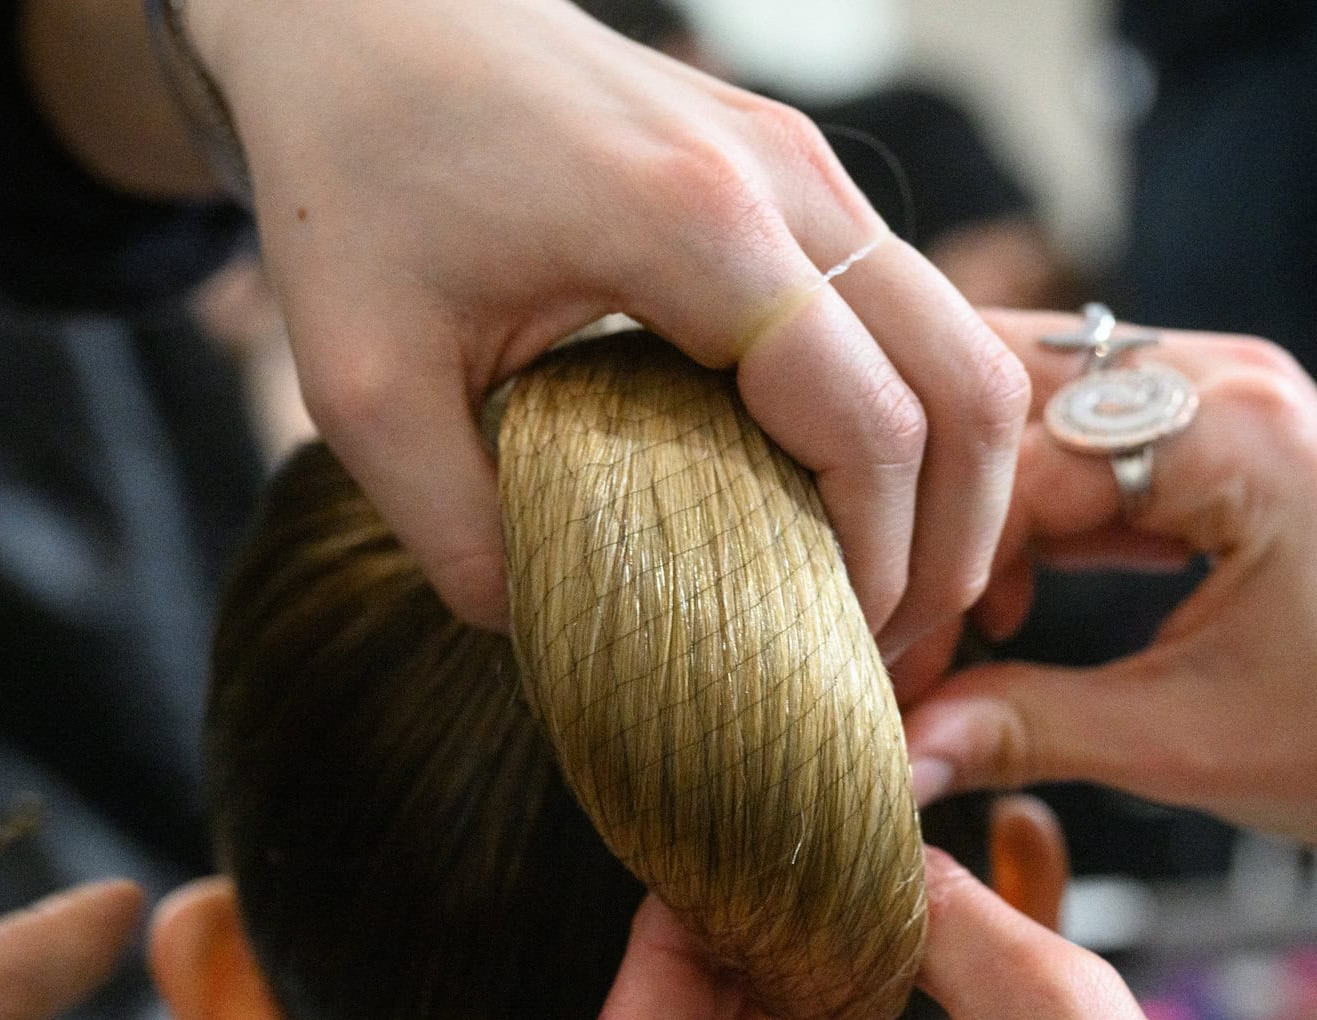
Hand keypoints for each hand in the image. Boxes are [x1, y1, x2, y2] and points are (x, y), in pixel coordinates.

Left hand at [182, 0, 1025, 655]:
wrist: (356, 15)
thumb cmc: (349, 175)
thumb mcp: (363, 383)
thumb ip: (458, 533)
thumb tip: (550, 638)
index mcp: (696, 228)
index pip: (871, 428)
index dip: (878, 567)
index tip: (832, 657)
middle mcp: (786, 180)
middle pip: (967, 385)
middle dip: (958, 541)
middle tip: (894, 653)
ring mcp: (803, 160)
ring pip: (962, 338)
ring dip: (953, 477)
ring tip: (891, 592)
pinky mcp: (789, 163)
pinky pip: (907, 303)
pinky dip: (915, 410)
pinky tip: (847, 493)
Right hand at [902, 310, 1316, 886]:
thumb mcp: (1185, 746)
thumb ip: (1026, 730)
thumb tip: (893, 755)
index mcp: (1237, 435)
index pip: (1013, 465)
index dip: (924, 566)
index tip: (873, 655)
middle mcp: (1229, 378)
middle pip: (1006, 393)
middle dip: (927, 505)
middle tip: (869, 610)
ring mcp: (1226, 391)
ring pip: (1033, 405)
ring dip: (971, 501)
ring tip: (927, 608)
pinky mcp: (1221, 429)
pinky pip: (1084, 436)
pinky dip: (1027, 508)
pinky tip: (1004, 593)